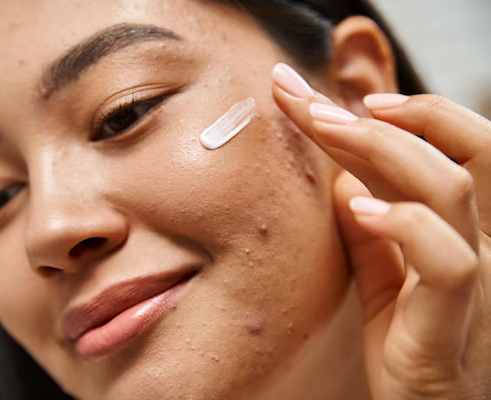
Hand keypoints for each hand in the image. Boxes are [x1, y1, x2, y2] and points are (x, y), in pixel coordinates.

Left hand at [272, 63, 490, 399]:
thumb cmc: (414, 346)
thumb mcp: (387, 280)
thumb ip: (372, 233)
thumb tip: (342, 182)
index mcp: (463, 229)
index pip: (429, 150)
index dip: (379, 114)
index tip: (310, 95)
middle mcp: (482, 243)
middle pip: (459, 149)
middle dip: (388, 114)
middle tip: (317, 102)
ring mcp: (479, 280)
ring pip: (452, 189)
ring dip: (386, 150)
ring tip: (331, 129)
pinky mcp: (456, 323)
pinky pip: (449, 263)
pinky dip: (404, 225)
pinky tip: (358, 208)